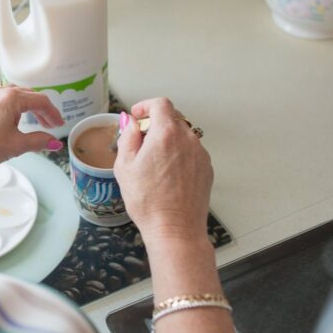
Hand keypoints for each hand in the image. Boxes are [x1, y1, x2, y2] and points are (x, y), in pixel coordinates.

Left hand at [0, 80, 64, 167]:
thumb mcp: (16, 145)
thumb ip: (39, 141)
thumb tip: (55, 142)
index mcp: (13, 98)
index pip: (41, 102)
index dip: (53, 114)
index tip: (58, 124)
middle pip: (28, 96)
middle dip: (40, 110)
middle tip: (48, 125)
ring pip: (12, 92)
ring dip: (24, 104)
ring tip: (30, 119)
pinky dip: (2, 94)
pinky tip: (3, 101)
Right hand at [114, 98, 212, 241]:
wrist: (175, 229)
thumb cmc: (148, 201)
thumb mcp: (125, 166)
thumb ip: (128, 137)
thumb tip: (131, 122)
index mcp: (166, 134)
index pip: (160, 104)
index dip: (145, 106)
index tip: (137, 116)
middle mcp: (188, 139)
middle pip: (173, 118)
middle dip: (155, 124)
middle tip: (141, 142)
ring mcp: (200, 154)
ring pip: (183, 135)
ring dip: (168, 140)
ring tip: (153, 163)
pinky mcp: (206, 169)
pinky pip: (191, 152)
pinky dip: (179, 154)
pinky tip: (167, 175)